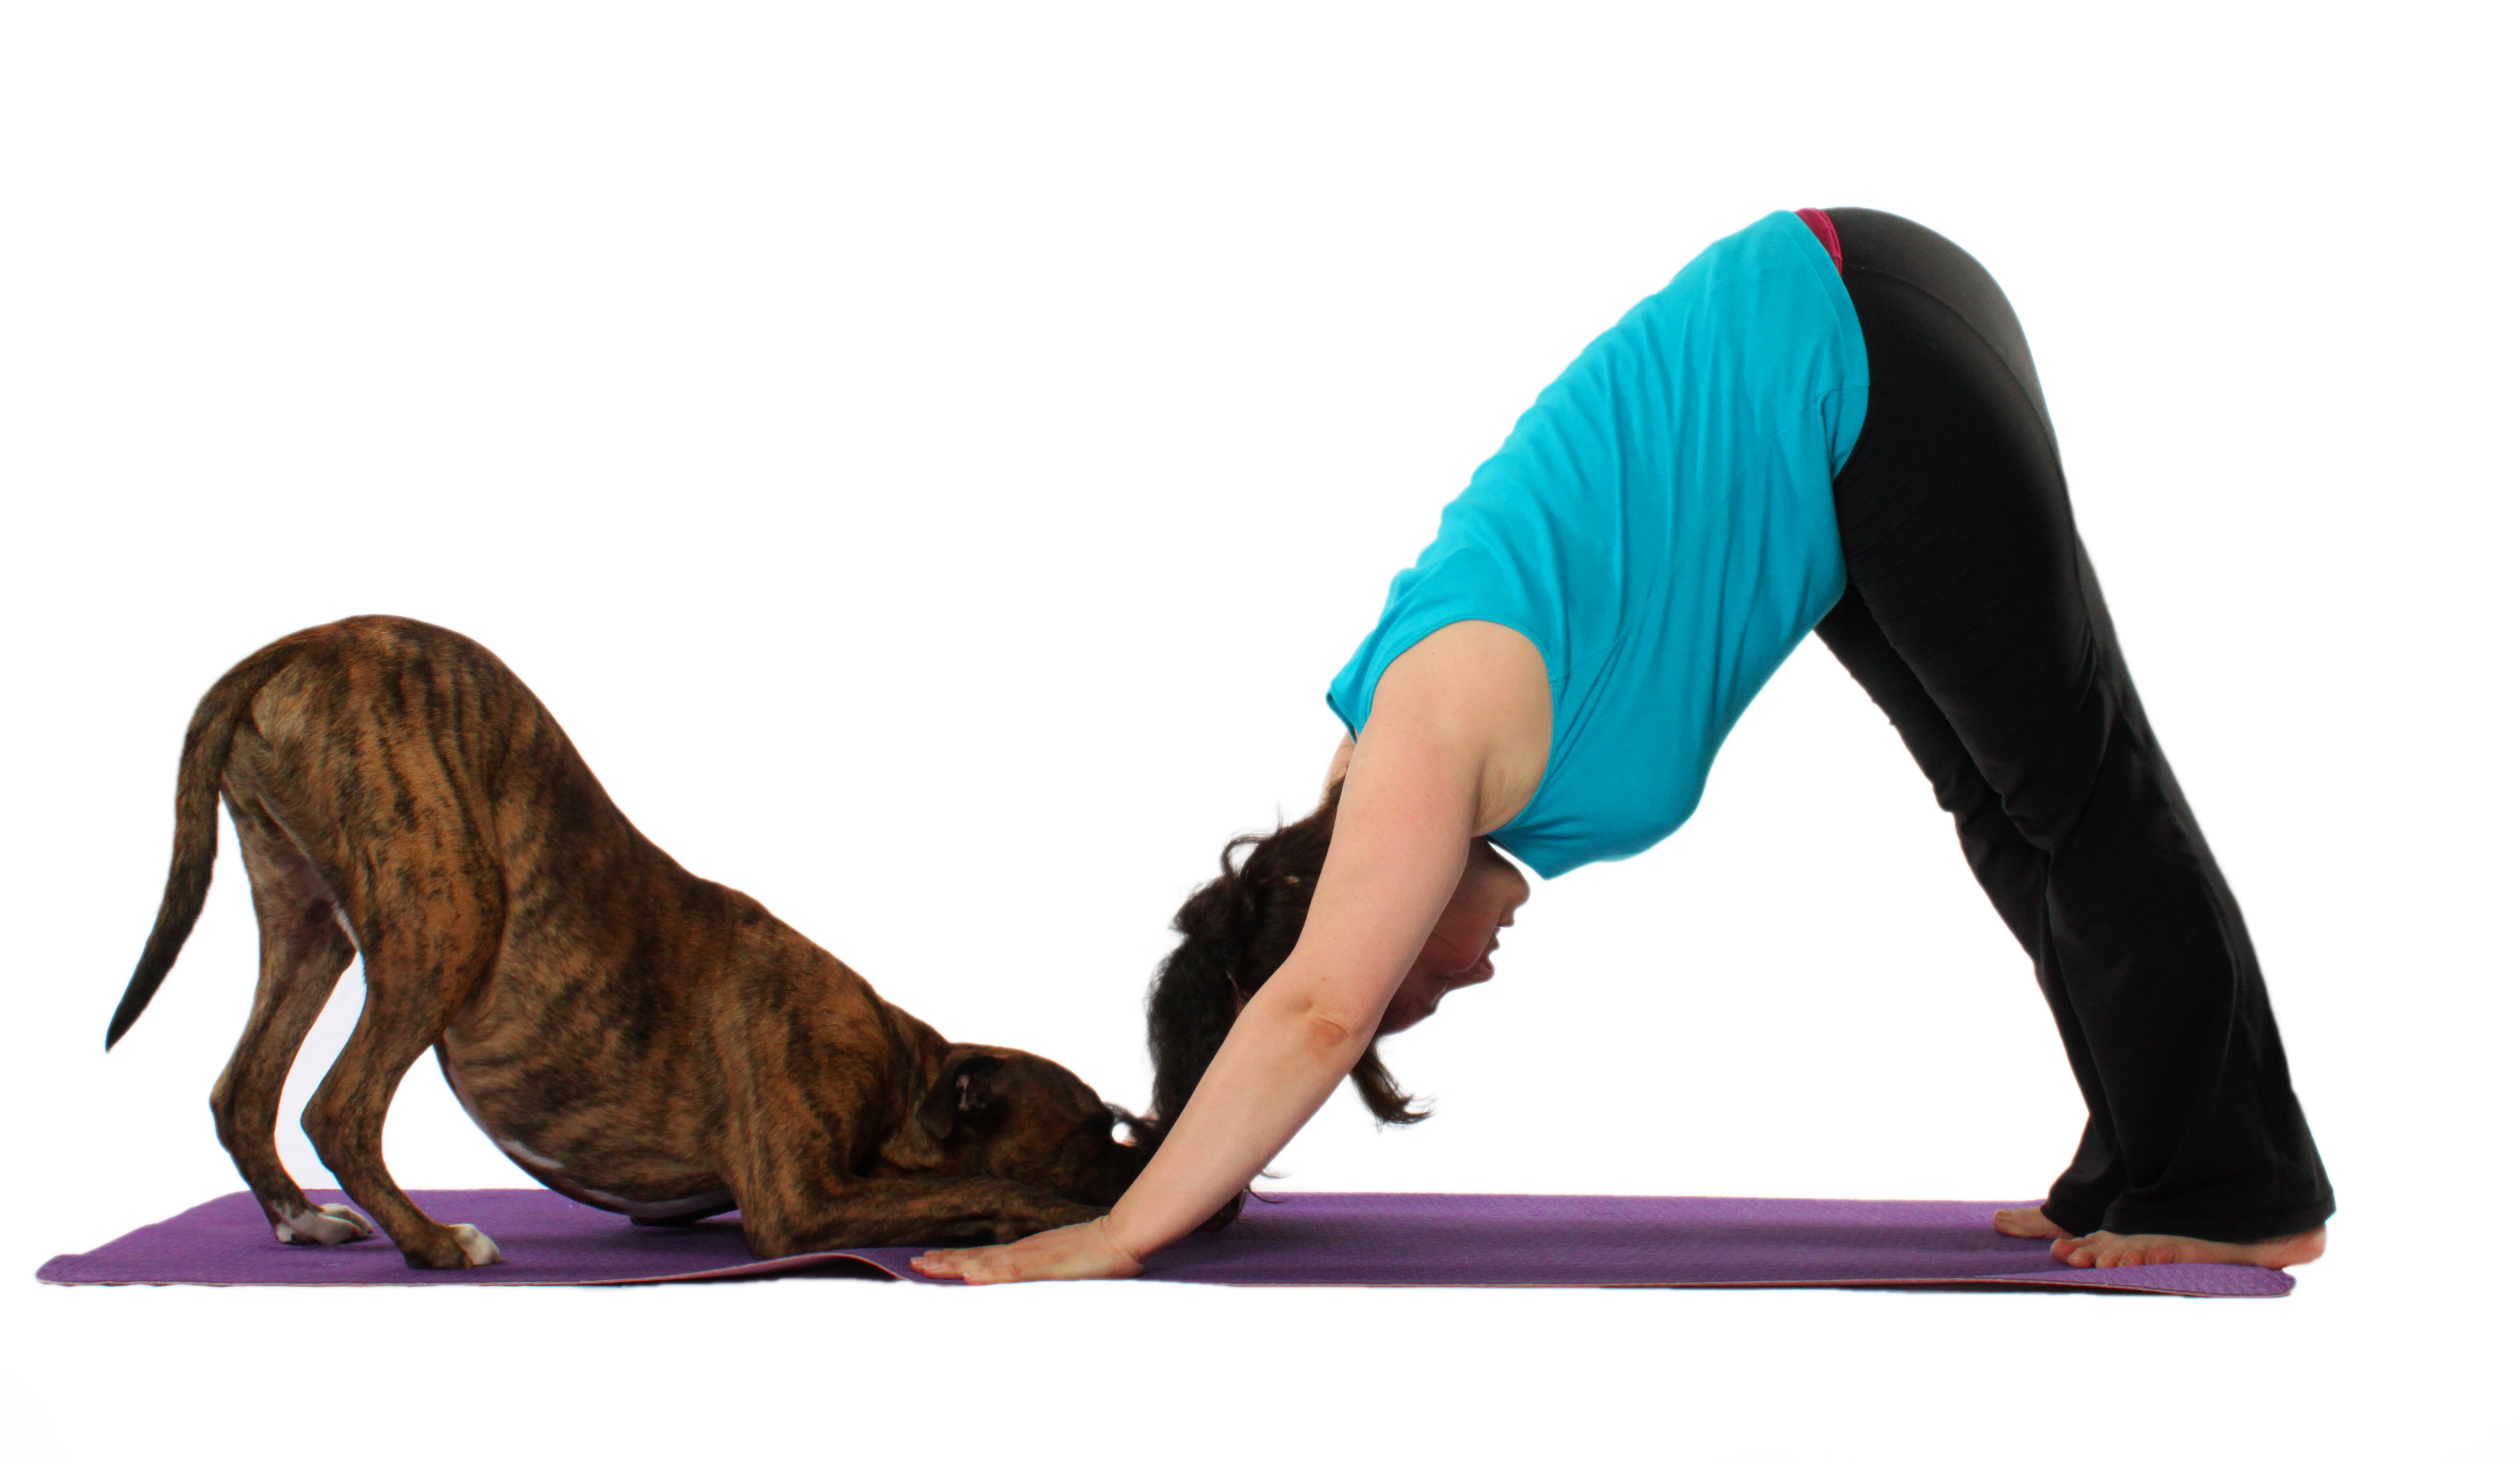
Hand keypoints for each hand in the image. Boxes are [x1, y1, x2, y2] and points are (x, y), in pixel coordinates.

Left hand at [908, 1216, 1144, 1284]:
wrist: (1122, 1237)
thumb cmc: (1100, 1253)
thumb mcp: (1067, 1265)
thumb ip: (1048, 1271)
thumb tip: (1037, 1278)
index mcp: (1027, 1253)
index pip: (984, 1257)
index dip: (957, 1259)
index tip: (931, 1260)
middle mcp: (1023, 1252)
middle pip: (976, 1257)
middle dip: (944, 1261)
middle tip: (913, 1264)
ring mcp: (1031, 1258)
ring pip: (984, 1262)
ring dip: (954, 1265)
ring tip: (926, 1266)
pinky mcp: (1043, 1266)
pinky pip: (1010, 1272)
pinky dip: (987, 1274)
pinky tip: (969, 1275)